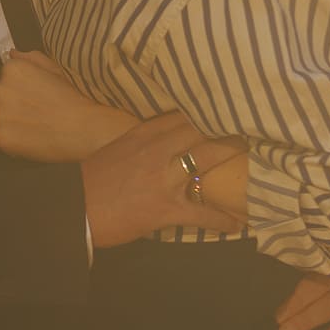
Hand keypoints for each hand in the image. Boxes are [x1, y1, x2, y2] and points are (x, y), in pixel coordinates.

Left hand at [0, 52, 138, 162]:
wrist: (86, 127)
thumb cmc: (77, 96)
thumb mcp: (57, 68)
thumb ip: (32, 59)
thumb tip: (13, 54)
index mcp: (13, 69)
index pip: (8, 77)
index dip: (26, 88)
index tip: (40, 95)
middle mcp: (1, 89)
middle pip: (3, 96)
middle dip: (17, 103)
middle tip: (41, 111)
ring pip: (3, 118)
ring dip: (15, 122)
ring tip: (41, 126)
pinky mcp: (1, 136)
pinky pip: (4, 138)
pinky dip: (16, 141)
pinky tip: (36, 139)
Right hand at [81, 114, 243, 248]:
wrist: (73, 211)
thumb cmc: (91, 182)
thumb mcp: (117, 150)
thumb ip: (143, 142)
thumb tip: (168, 139)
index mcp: (142, 135)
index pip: (181, 114)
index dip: (207, 109)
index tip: (228, 106)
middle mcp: (155, 150)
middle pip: (200, 129)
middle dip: (227, 127)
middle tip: (253, 126)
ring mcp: (162, 179)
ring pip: (205, 159)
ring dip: (231, 158)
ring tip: (256, 160)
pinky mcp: (165, 209)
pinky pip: (201, 213)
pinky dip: (221, 219)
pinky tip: (236, 223)